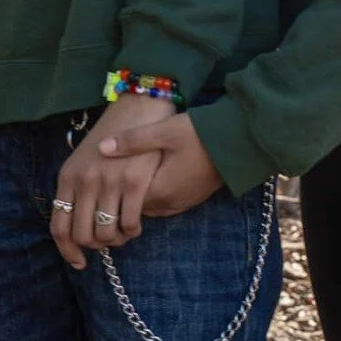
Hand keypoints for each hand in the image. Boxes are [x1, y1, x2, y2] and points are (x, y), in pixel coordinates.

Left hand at [49, 95, 166, 268]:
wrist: (141, 103)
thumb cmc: (114, 131)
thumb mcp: (85, 157)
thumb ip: (78, 187)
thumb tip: (76, 222)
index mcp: (68, 176)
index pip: (59, 227)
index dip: (68, 251)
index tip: (79, 262)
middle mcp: (85, 181)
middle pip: (83, 235)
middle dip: (96, 245)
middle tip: (109, 240)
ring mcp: (110, 182)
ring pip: (107, 234)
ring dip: (116, 240)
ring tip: (124, 232)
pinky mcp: (135, 182)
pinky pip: (130, 223)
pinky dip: (132, 230)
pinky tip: (136, 223)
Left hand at [99, 111, 223, 215]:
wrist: (239, 140)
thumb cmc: (200, 134)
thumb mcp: (164, 131)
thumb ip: (133, 141)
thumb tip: (101, 148)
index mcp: (159, 190)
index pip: (124, 204)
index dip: (110, 195)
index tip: (101, 179)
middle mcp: (170, 203)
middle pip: (136, 208)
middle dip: (122, 198)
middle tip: (110, 178)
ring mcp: (183, 203)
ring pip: (150, 206)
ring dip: (139, 197)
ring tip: (128, 177)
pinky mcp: (193, 198)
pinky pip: (165, 202)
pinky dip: (154, 194)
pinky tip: (152, 176)